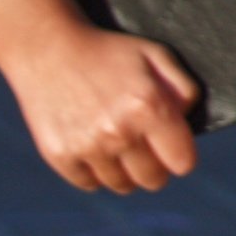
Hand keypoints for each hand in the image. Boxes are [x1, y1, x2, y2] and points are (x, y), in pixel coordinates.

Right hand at [0, 0, 200, 193]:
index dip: (180, 154)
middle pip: (153, 180)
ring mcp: (87, 147)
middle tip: (143, 145)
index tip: (171, 145)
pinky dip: (93, 171)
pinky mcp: (60, 155)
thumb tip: (188, 124)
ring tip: (115, 142)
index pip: (182, 163)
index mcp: (148, 108)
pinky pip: (89, 183)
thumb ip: (184, 90)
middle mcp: (119, 132)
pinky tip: (91, 145)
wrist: (47, 49)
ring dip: (124, 170)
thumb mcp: (156, 56)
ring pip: (122, 185)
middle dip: (154, 165)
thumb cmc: (109, 53)